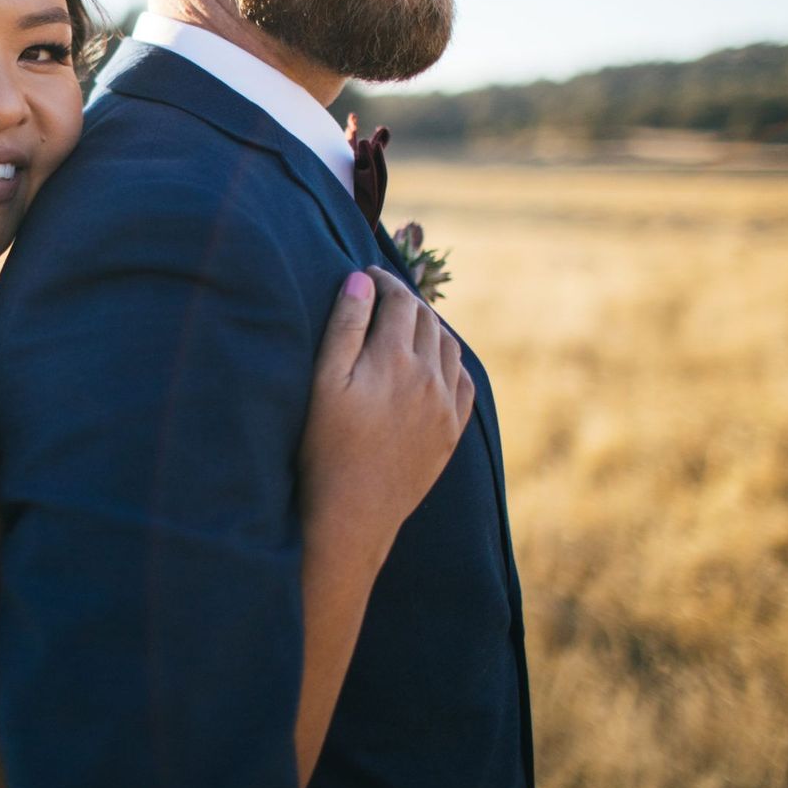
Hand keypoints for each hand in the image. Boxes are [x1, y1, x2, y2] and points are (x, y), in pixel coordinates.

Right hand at [297, 267, 473, 551]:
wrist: (352, 513)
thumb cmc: (324, 445)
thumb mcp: (324, 380)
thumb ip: (345, 325)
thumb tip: (362, 280)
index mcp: (394, 358)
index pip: (399, 301)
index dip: (383, 281)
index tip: (367, 275)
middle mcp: (428, 377)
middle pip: (426, 320)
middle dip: (405, 300)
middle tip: (383, 295)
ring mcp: (444, 406)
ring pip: (449, 348)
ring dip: (430, 328)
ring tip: (407, 325)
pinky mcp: (450, 432)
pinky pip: (464, 383)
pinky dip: (450, 362)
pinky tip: (435, 364)